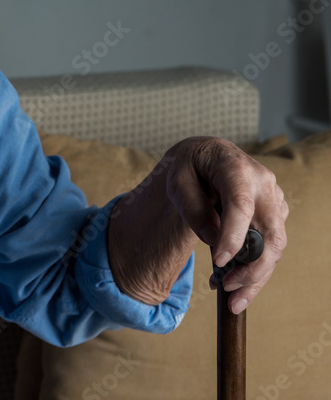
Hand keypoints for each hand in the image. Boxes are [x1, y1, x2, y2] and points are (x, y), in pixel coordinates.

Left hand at [163, 136, 288, 313]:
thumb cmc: (189, 168)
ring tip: (232, 298)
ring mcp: (274, 199)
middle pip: (270, 234)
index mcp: (236, 168)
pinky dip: (255, 267)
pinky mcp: (276, 214)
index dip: (233, 237)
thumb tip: (214, 242)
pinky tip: (232, 279)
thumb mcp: (178, 183)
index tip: (219, 263)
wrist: (208, 156)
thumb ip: (194, 210)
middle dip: (253, 270)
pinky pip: (271, 246)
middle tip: (229, 293)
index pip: (241, 206)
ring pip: (276, 246)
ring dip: (256, 276)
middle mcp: (263, 183)